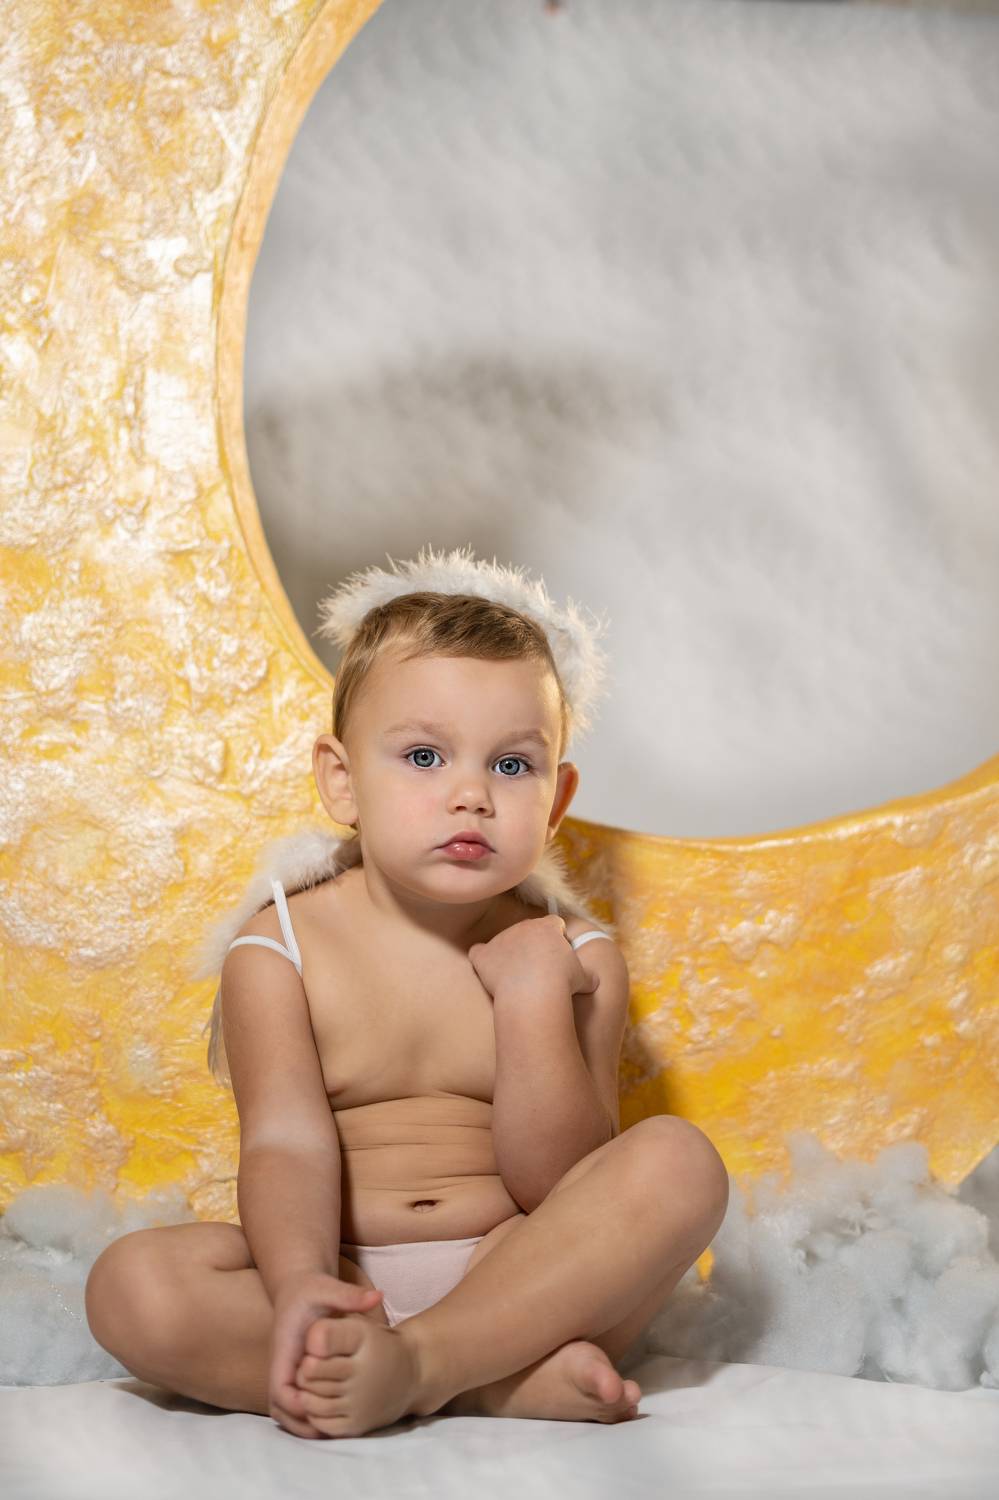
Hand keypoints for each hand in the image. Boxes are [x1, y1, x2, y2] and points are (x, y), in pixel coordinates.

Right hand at [268, 1271, 383, 1437]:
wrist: (298, 1286)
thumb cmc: (312, 1288)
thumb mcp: (328, 1287)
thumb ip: (350, 1295)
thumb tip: (378, 1296)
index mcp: (285, 1348)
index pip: (280, 1388)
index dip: (297, 1404)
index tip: (320, 1408)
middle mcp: (282, 1364)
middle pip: (279, 1407)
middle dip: (300, 1423)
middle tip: (329, 1433)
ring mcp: (287, 1371)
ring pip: (284, 1410)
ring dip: (303, 1424)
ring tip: (332, 1432)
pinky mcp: (295, 1375)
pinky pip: (295, 1404)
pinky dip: (307, 1417)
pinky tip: (332, 1418)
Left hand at [468, 914, 599, 1000]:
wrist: (534, 992)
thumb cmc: (562, 983)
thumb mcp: (585, 978)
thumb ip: (587, 974)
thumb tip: (593, 980)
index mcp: (548, 927)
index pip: (553, 924)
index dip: (556, 938)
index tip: (558, 955)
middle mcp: (523, 927)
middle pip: (526, 930)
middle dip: (531, 945)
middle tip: (538, 968)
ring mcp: (501, 939)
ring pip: (503, 942)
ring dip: (509, 954)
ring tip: (516, 977)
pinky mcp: (484, 955)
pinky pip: (478, 952)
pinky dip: (482, 960)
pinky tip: (487, 971)